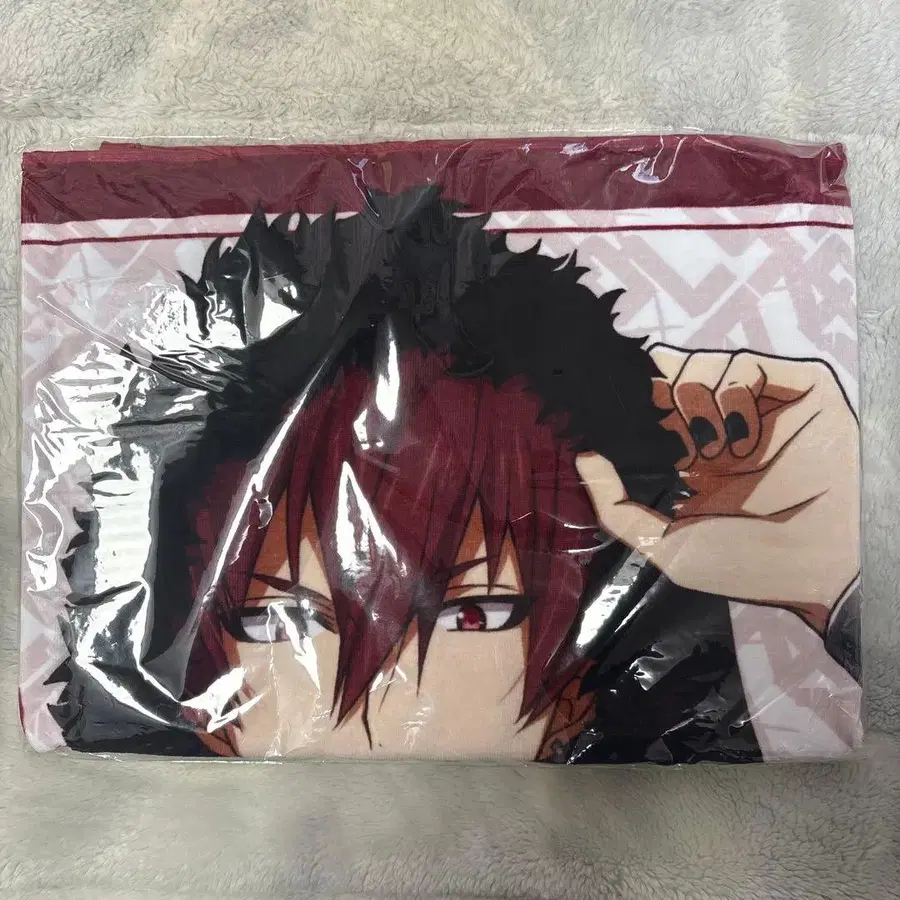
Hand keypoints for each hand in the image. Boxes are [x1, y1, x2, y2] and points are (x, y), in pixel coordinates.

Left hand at [576, 347, 859, 631]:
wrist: (818, 565)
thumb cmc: (744, 562)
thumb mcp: (664, 547)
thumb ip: (616, 507)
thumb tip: (581, 457)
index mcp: (686, 459)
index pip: (646, 413)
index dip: (627, 408)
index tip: (606, 411)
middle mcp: (717, 427)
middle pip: (668, 383)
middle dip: (657, 402)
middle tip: (669, 437)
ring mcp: (755, 406)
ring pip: (701, 367)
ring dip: (695, 401)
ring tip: (711, 447)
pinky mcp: (793, 390)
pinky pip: (747, 364)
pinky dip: (733, 390)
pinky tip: (738, 432)